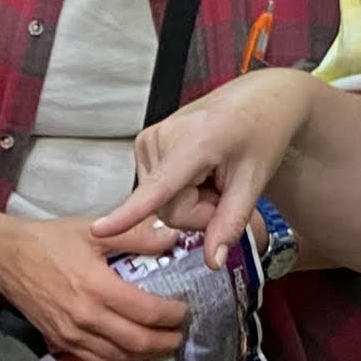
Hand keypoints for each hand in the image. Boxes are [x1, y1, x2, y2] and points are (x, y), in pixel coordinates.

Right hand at [0, 214, 189, 360]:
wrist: (5, 258)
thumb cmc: (50, 241)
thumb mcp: (94, 230)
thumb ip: (136, 235)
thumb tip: (172, 238)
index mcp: (98, 288)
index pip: (148, 312)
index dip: (172, 315)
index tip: (183, 310)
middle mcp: (87, 318)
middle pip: (137, 343)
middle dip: (165, 343)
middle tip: (179, 335)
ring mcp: (72, 335)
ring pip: (118, 358)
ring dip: (144, 356)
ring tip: (160, 345)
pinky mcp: (60, 342)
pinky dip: (118, 360)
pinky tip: (129, 351)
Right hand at [98, 67, 324, 267]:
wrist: (258, 99)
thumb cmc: (261, 131)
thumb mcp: (254, 181)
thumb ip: (230, 222)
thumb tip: (212, 261)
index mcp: (193, 143)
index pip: (157, 188)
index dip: (129, 213)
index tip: (100, 230)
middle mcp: (161, 138)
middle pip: (166, 210)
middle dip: (198, 213)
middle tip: (224, 191)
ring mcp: (149, 140)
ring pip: (161, 203)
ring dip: (191, 201)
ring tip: (213, 176)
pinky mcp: (145, 145)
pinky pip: (157, 190)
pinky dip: (181, 190)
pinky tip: (199, 171)